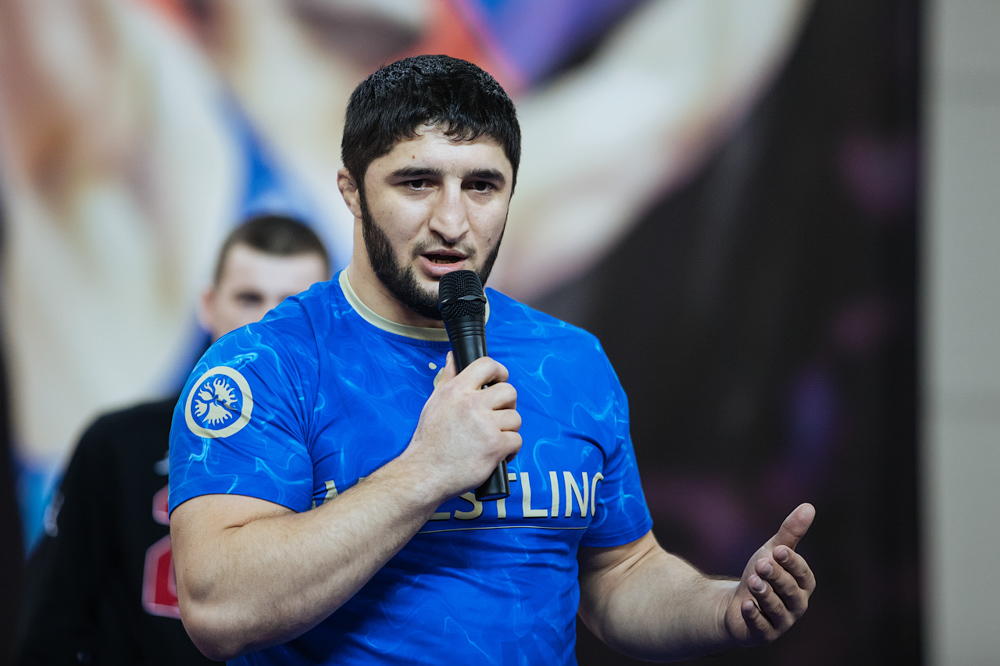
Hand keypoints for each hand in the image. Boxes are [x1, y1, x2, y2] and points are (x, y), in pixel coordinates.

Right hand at [403, 353, 521, 498]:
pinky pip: (517, 440)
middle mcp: (471, 404)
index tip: (500, 379)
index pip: (486, 365)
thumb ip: (447, 379)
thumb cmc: (429, 442)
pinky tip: (498, 453)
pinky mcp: (495, 446)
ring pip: (515, 418)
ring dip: (508, 430)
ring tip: (493, 438)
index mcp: (456, 391)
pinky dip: (511, 449)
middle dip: (508, 404)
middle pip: (509, 391)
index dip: (499, 371)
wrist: (425, 473)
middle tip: (498, 416)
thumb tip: (452, 358)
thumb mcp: (434, 403)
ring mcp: (485, 425)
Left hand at [723, 503, 815, 645]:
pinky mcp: (764, 634)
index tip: (779, 550)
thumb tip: (809, 507)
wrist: (735, 604)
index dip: (792, 563)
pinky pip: (761, 627)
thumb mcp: (773, 552)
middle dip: (776, 577)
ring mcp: (782, 621)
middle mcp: (797, 604)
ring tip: (752, 581)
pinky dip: (754, 616)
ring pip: (776, 608)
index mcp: (803, 585)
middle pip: (790, 591)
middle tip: (761, 564)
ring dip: (764, 594)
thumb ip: (791, 533)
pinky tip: (745, 605)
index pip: (803, 574)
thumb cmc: (761, 575)